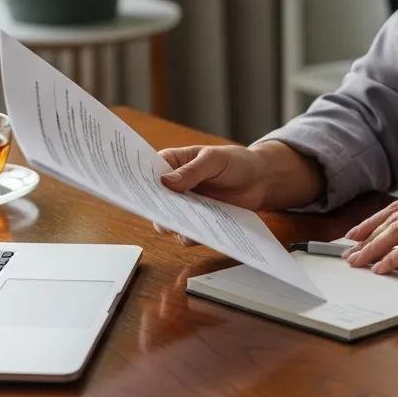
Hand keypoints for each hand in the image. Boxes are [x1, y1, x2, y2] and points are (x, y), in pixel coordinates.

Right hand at [151, 144, 268, 246]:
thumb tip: (165, 182)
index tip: (137, 192)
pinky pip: (188, 235)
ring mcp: (185, 207)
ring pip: (168, 222)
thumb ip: (192, 170)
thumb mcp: (214, 160)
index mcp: (173, 163)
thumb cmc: (235, 162)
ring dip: (173, 225)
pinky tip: (200, 234)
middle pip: (155, 201)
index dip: (140, 182)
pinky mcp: (198, 224)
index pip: (148, 172)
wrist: (260, 180)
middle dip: (155, 208)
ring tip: (182, 226)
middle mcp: (174, 187)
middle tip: (161, 214)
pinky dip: (191, 236)